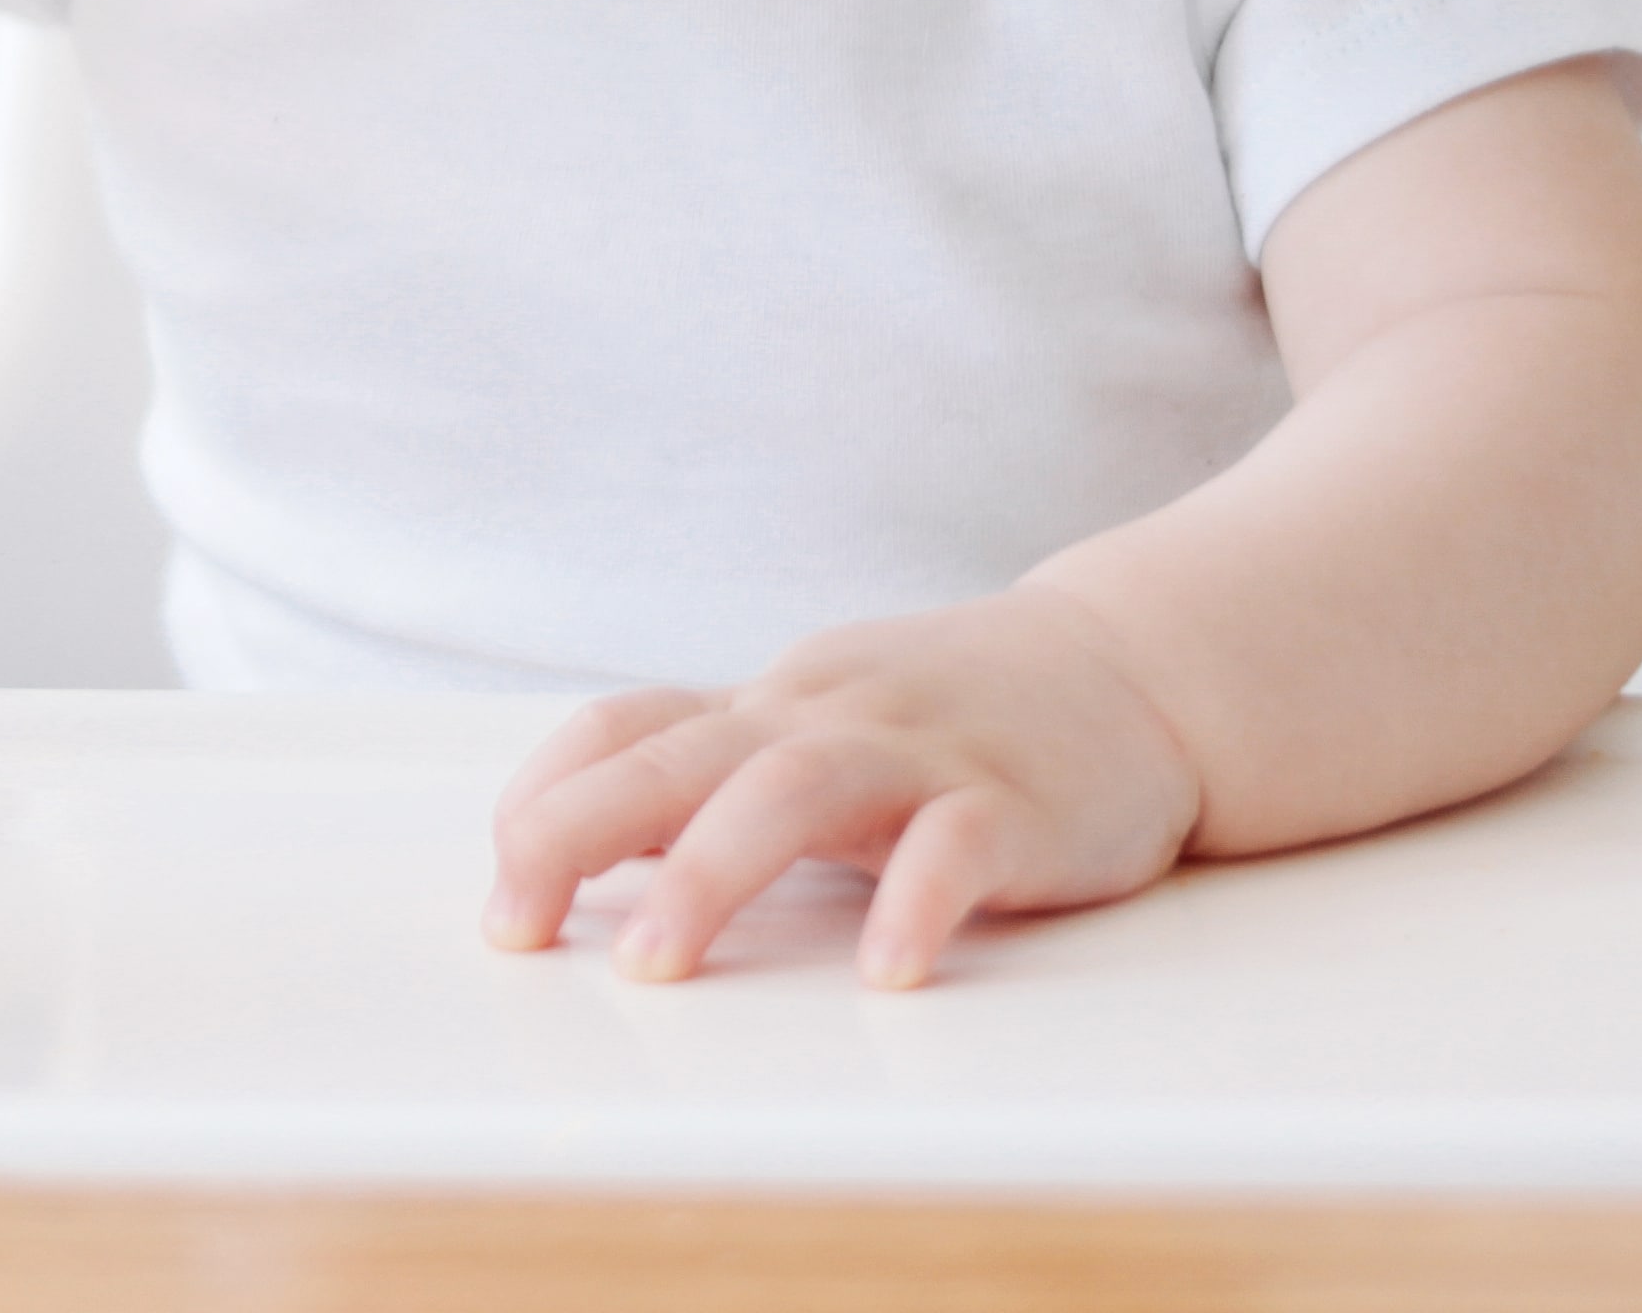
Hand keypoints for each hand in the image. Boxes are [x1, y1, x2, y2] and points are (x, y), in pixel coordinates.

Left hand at [484, 588, 1207, 989]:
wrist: (1140, 669)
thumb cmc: (955, 718)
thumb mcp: (820, 728)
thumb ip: (714, 781)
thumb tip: (574, 855)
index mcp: (771, 706)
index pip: (628, 724)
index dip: (548, 798)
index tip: (501, 890)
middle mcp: (828, 716)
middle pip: (683, 754)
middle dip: (581, 833)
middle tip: (515, 926)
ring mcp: (923, 752)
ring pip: (797, 788)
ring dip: (713, 871)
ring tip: (657, 964)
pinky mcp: (1019, 803)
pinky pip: (959, 848)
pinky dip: (914, 903)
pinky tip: (886, 972)